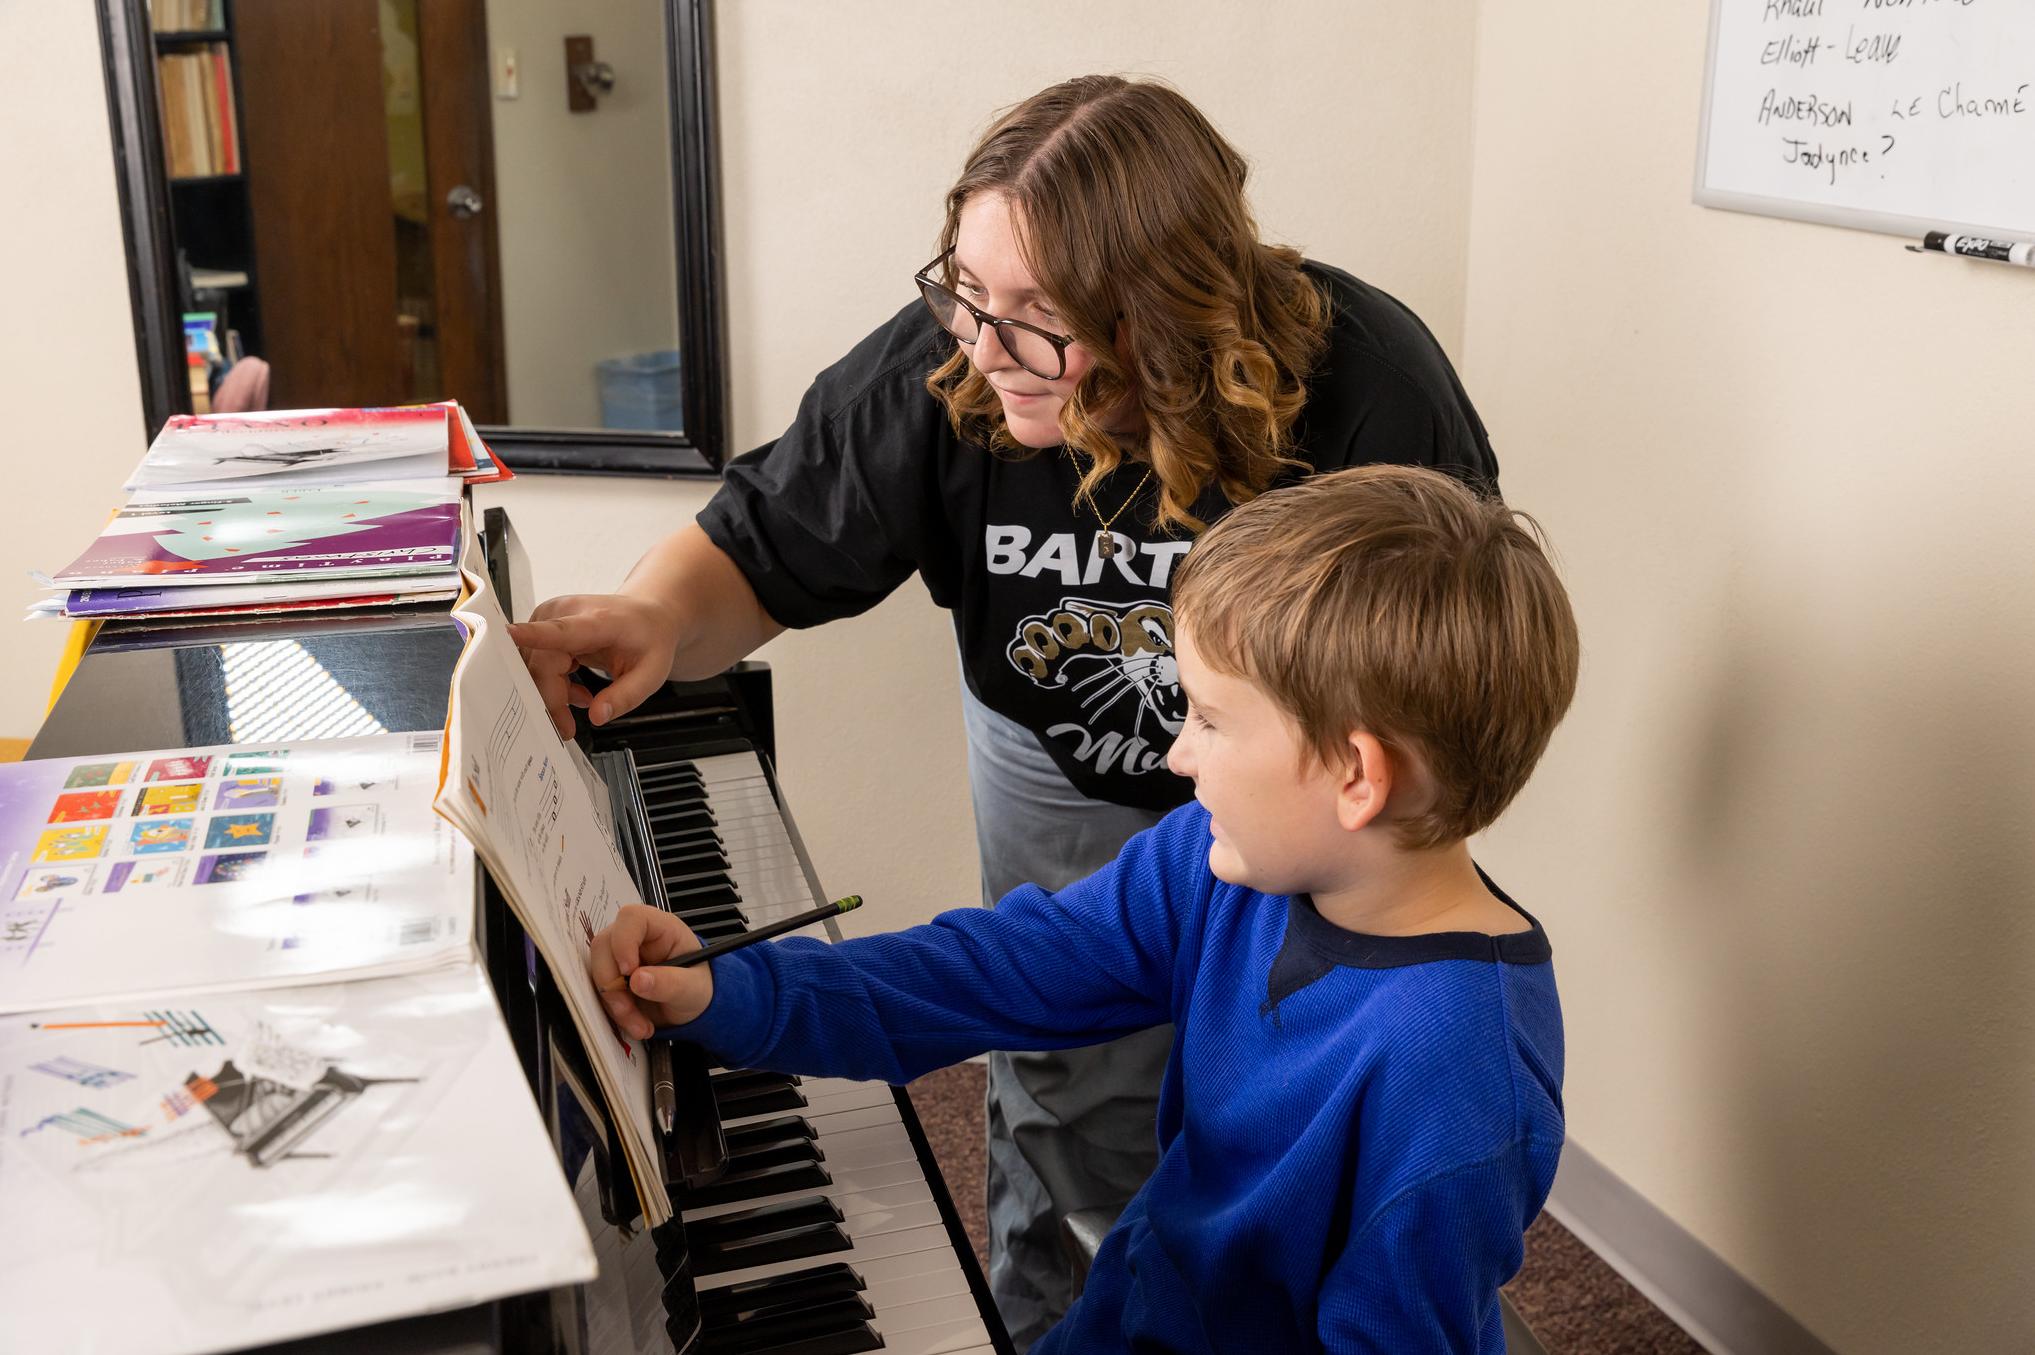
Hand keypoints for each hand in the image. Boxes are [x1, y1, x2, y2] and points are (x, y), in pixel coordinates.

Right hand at [508, 593, 681, 739]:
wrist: (647, 614)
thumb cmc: (649, 638)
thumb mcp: (651, 673)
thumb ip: (625, 696)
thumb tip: (597, 717)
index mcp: (597, 621)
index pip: (560, 630)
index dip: (533, 635)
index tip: (509, 636)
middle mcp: (566, 613)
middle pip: (541, 664)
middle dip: (551, 701)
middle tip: (567, 728)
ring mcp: (551, 616)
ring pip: (533, 667)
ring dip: (554, 693)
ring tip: (584, 699)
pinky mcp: (542, 624)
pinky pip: (535, 663)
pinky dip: (553, 683)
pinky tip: (576, 690)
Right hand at [589, 904, 715, 1039]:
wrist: (691, 1007)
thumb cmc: (697, 986)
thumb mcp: (692, 988)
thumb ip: (669, 983)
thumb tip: (637, 980)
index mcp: (660, 927)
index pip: (631, 918)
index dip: (623, 942)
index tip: (628, 972)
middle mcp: (635, 937)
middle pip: (604, 947)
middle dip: (613, 985)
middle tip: (629, 1011)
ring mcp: (618, 957)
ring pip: (597, 973)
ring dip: (614, 1005)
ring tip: (641, 1026)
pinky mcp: (611, 978)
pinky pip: (599, 992)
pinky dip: (613, 1013)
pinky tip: (636, 1025)